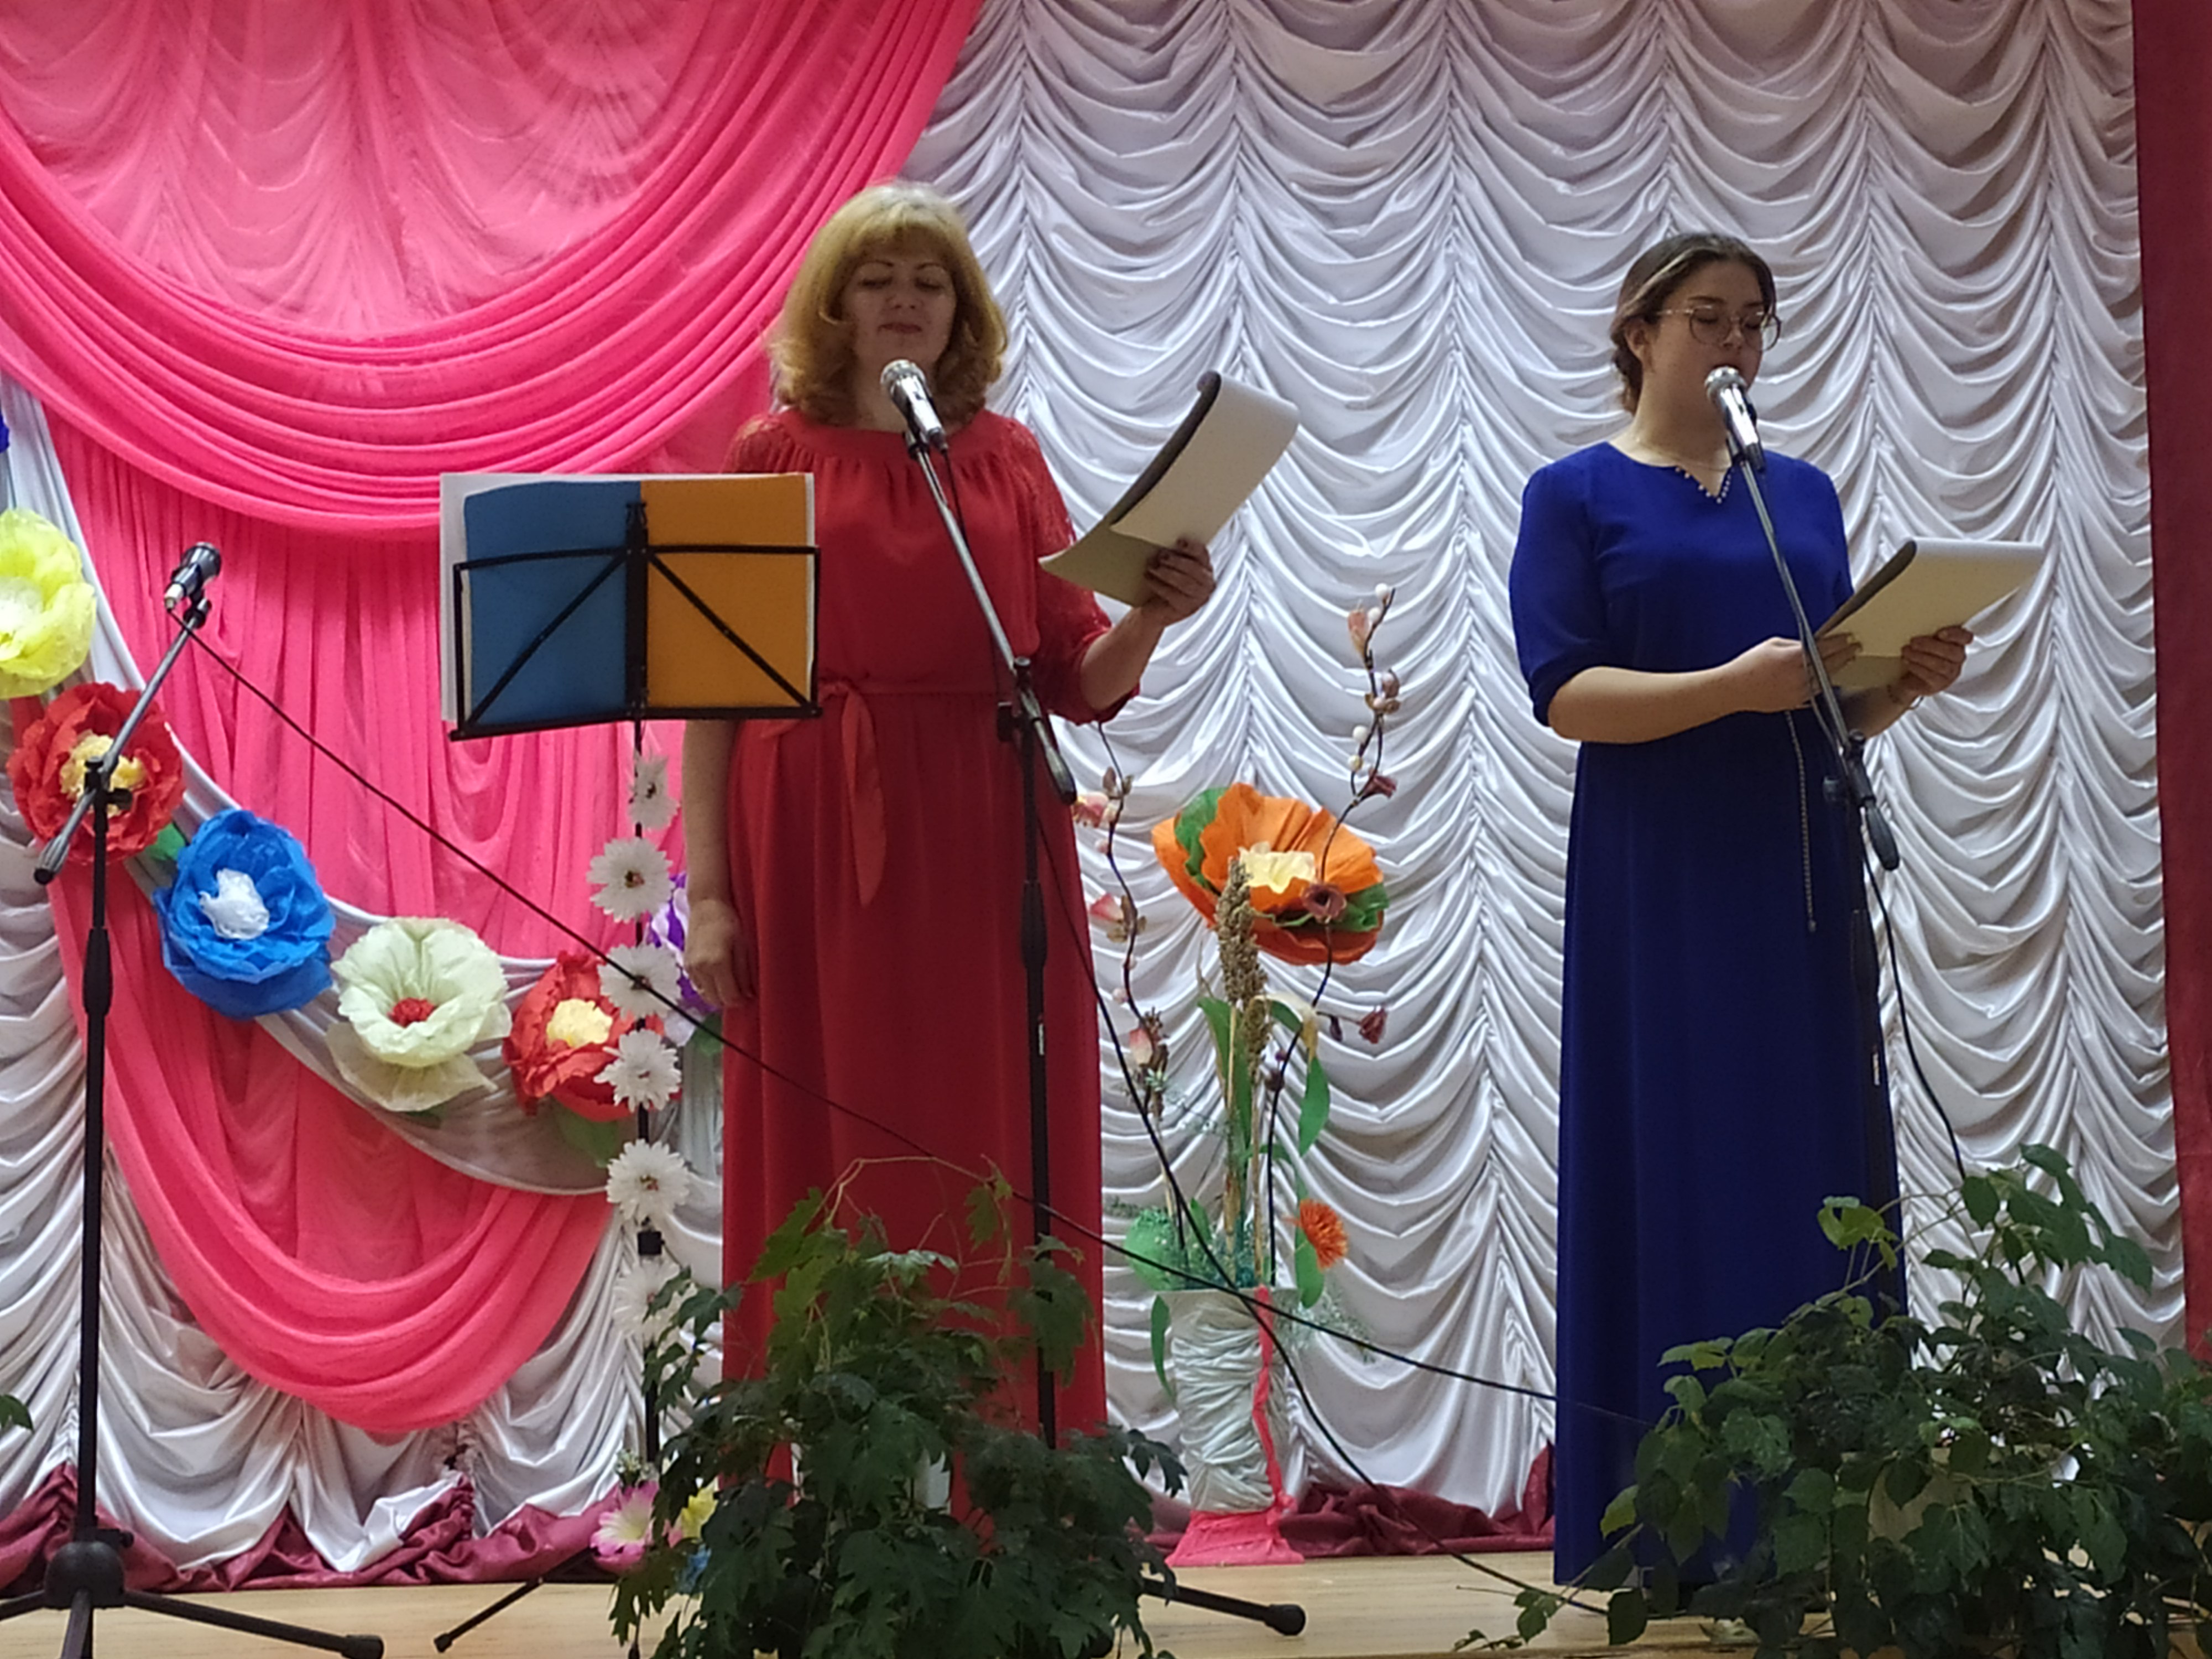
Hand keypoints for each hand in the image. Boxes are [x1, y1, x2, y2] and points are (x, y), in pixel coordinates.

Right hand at [683, 894, 754, 1007]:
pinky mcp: (686, 965)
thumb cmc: (727, 920)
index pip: (729, 996)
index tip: (750, 996)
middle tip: (742, 993)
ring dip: (719, 995)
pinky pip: (698, 987)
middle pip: (716, 1000)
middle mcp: (701, 968)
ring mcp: (691, 968)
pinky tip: (719, 979)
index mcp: (717, 963)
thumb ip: (744, 972)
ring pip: (706, 996)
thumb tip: (748, 993)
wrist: (706, 905)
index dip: (741, 1000)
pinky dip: (709, 988)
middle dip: (730, 1000)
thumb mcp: (742, 945)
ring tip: (731, 986)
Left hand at [1137, 538, 1215, 624]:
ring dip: (1167, 573)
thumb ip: (1174, 556)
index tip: (1178, 542)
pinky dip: (1158, 585)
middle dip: (1177, 561)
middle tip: (1161, 556)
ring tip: (1152, 567)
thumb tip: (1165, 545)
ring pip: (1185, 582)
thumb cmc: (1165, 583)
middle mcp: (1206, 583)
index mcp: (1205, 568)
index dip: (1192, 547)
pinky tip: (1148, 578)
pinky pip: (1173, 595)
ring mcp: (1198, 598)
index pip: (1203, 554)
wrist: (1156, 609)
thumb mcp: (1172, 567)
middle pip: (1195, 569)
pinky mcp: (1186, 609)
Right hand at [1729, 633, 1859, 713]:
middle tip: (1855, 648)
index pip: (1826, 647)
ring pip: (1826, 680)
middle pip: (1831, 664)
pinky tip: (1826, 678)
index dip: (1841, 642)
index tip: (1850, 638)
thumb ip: (1795, 644)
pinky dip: (1823, 684)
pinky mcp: (1795, 702)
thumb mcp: (1772, 644)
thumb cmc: (1749, 665)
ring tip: (1845, 662)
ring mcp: (1800, 691)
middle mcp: (1801, 675)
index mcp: (1795, 657)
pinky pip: (1815, 692)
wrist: (1735, 689)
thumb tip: (1810, 644)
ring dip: (1837, 670)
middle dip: (1845, 654)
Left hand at [1891, 626, 1971, 702]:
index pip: (1965, 637)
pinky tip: (1907, 661)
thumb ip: (1930, 632)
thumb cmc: (1922, 654)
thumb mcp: (1927, 640)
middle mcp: (1957, 658)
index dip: (1955, 635)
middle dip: (1930, 645)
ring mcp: (1950, 673)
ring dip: (1920, 656)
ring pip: (1940, 665)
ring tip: (1906, 651)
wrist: (1911, 678)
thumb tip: (1917, 620)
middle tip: (1913, 641)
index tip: (1941, 633)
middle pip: (1951, 652)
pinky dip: (1917, 667)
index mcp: (1957, 643)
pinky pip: (1930, 676)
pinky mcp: (1939, 684)